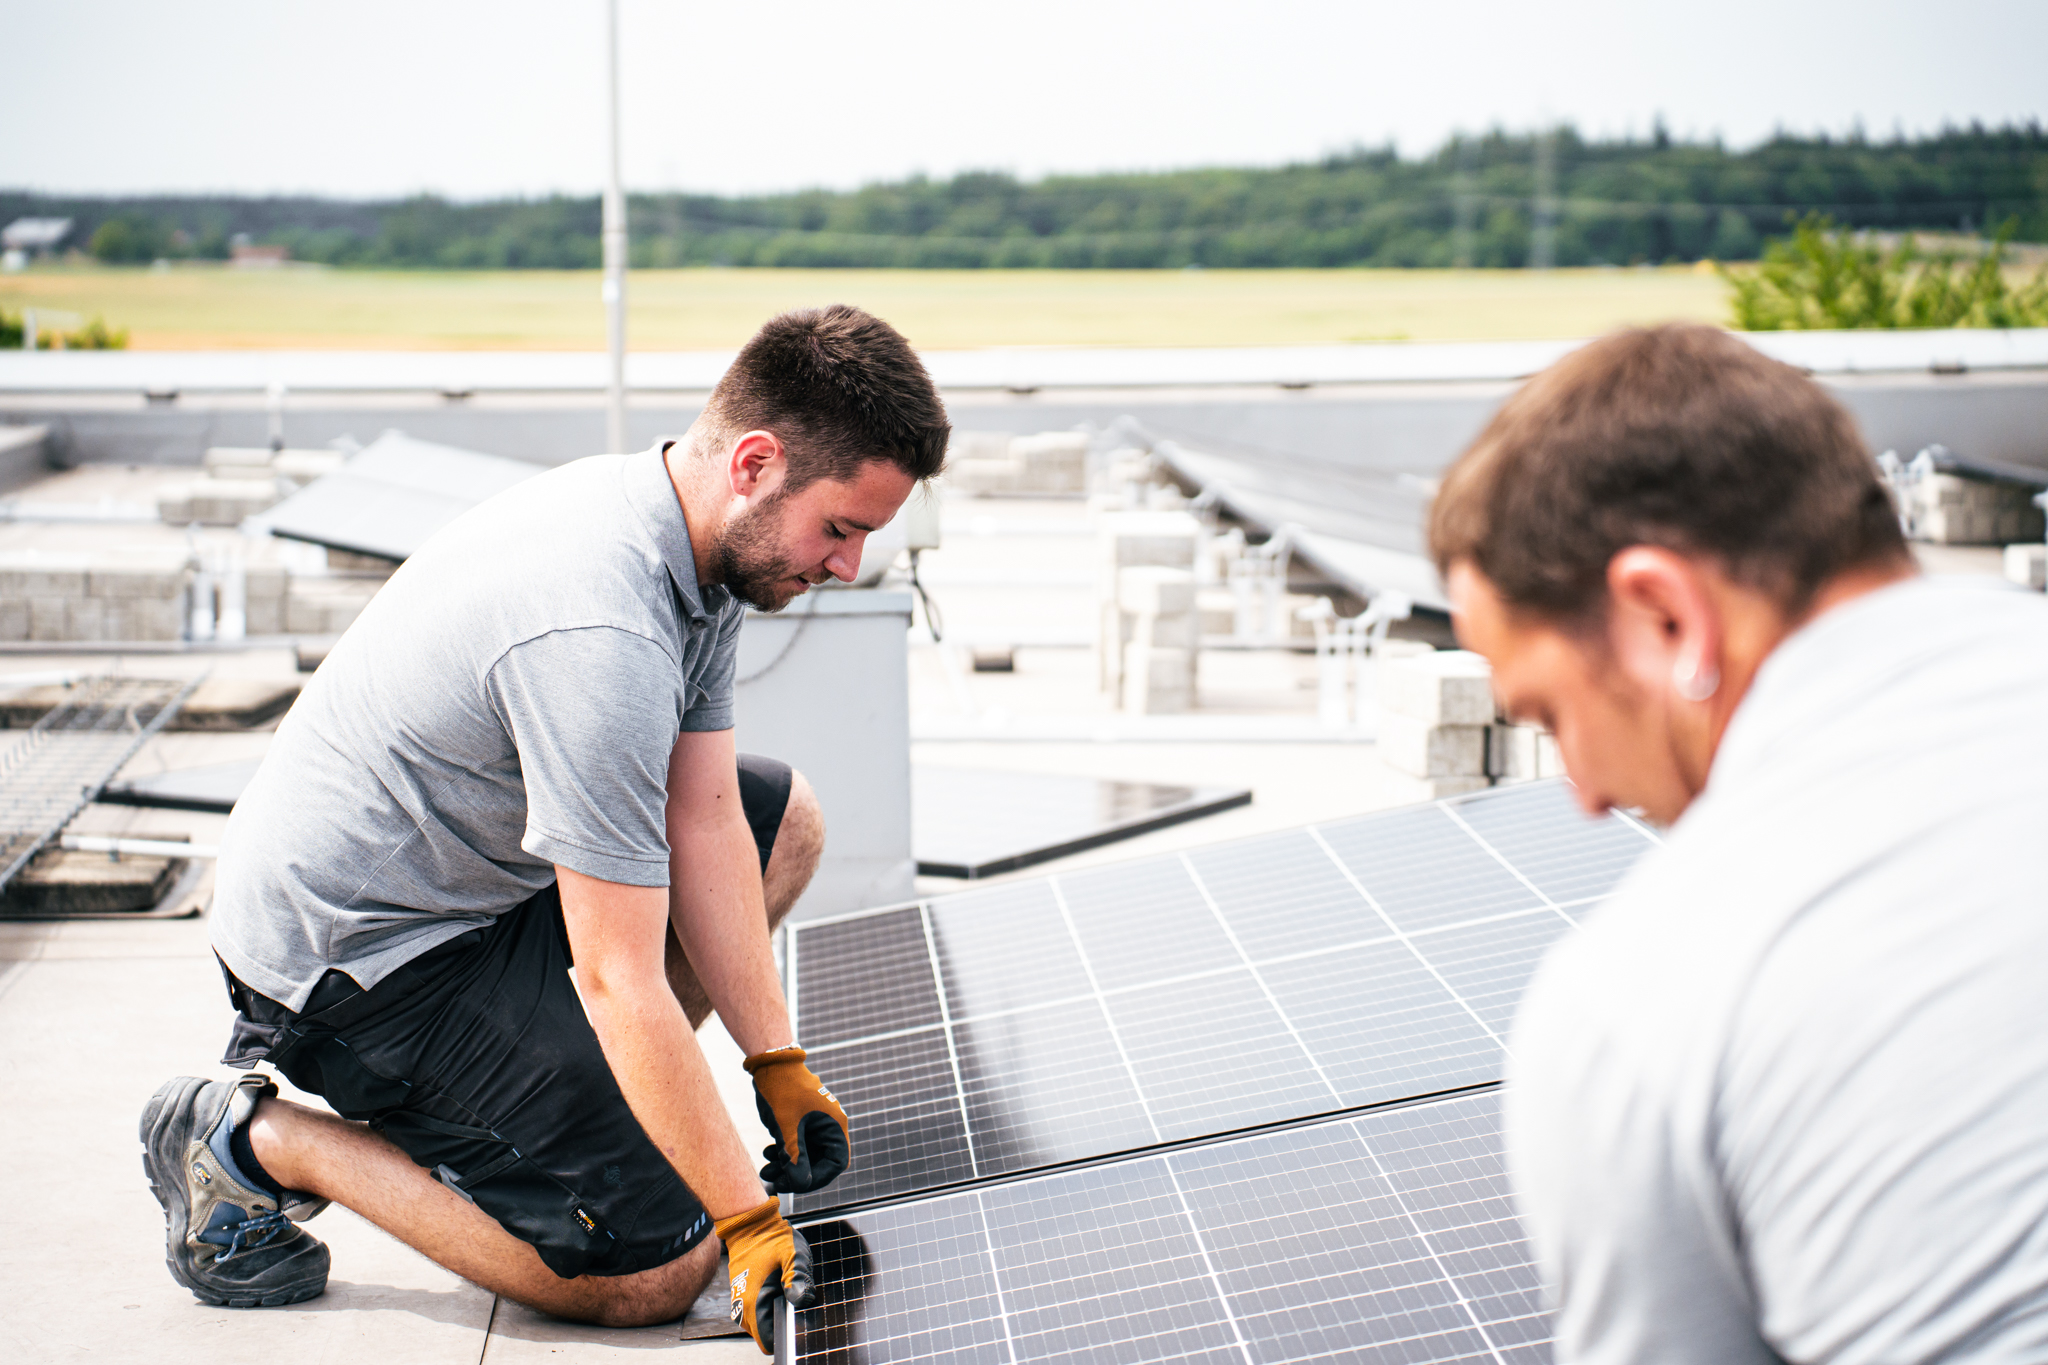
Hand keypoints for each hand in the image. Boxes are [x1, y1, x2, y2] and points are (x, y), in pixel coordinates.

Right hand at [715, 1197, 814, 1355]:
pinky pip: (757, 1313)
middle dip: (782, 1321)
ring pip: (762, 1325)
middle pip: (767, 1334)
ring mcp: (739, 1304)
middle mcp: (742, 1308)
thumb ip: (797, 1278)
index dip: (785, 1332)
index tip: (796, 1316)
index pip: (769, 1340)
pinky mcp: (740, 1298)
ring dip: (775, 1314)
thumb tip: (801, 1301)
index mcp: (753, 1302)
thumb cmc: (771, 1238)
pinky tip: (777, 1287)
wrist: (750, 1225)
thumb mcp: (793, 1254)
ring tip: (784, 1289)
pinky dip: (768, 1306)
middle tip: (793, 1297)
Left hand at [745, 1046, 850, 1193]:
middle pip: (819, 1162)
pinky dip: (784, 1153)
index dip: (816, 1178)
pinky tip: (767, 1154)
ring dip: (787, 1166)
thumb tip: (800, 1185)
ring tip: (766, 1169)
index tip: (795, 1185)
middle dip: (797, 1174)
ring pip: (806, 1156)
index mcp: (835, 1126)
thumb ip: (795, 1158)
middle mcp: (829, 1126)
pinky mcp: (802, 1122)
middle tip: (775, 1181)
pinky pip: (797, 1145)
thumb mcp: (787, 1128)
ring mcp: (815, 1124)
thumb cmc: (783, 1091)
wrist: (770, 1064)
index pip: (835, 1164)